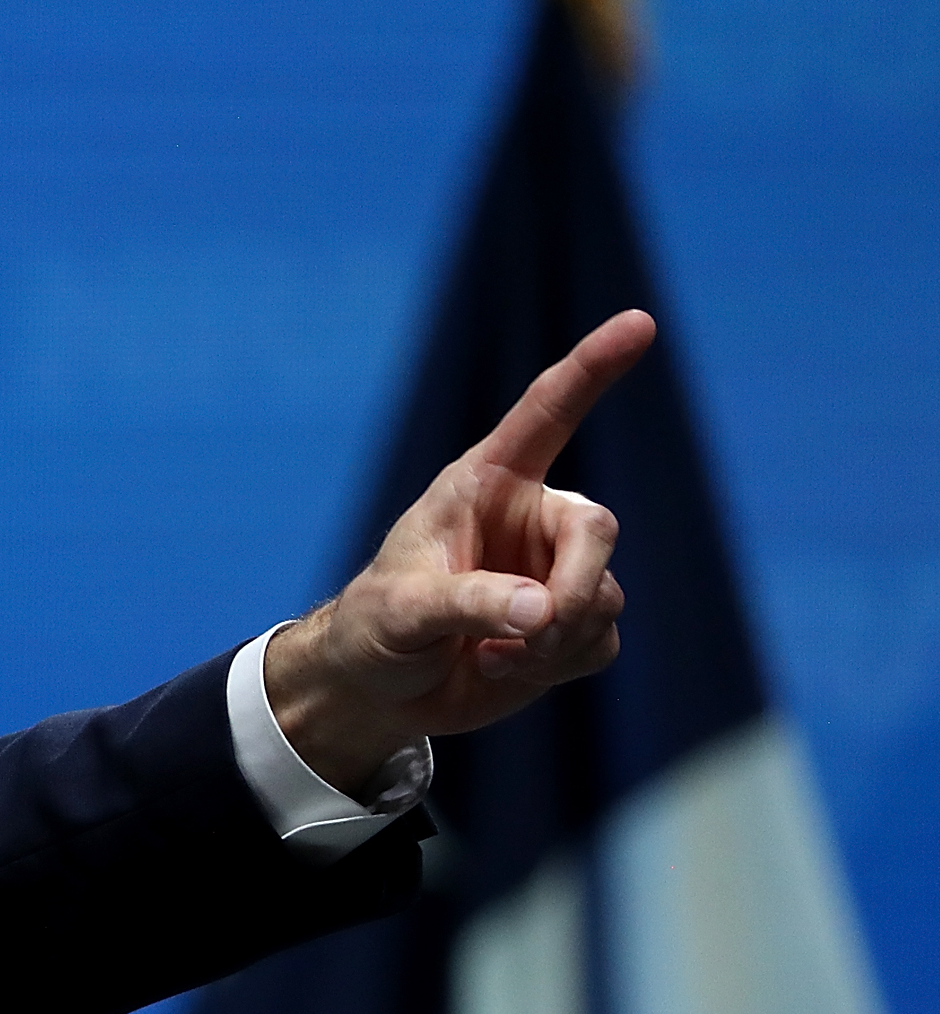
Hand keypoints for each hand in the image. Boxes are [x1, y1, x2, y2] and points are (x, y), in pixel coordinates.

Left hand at [263, 309, 653, 794]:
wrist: (376, 691)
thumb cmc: (373, 630)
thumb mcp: (401, 610)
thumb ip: (468, 603)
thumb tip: (544, 611)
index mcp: (484, 484)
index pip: (547, 413)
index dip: (593, 368)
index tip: (639, 322)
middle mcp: (530, 519)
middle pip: (598, 530)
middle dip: (575, 588)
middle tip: (533, 634)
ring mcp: (555, 573)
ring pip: (604, 596)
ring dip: (555, 641)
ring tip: (490, 656)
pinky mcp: (570, 626)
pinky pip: (601, 641)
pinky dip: (559, 666)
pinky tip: (503, 669)